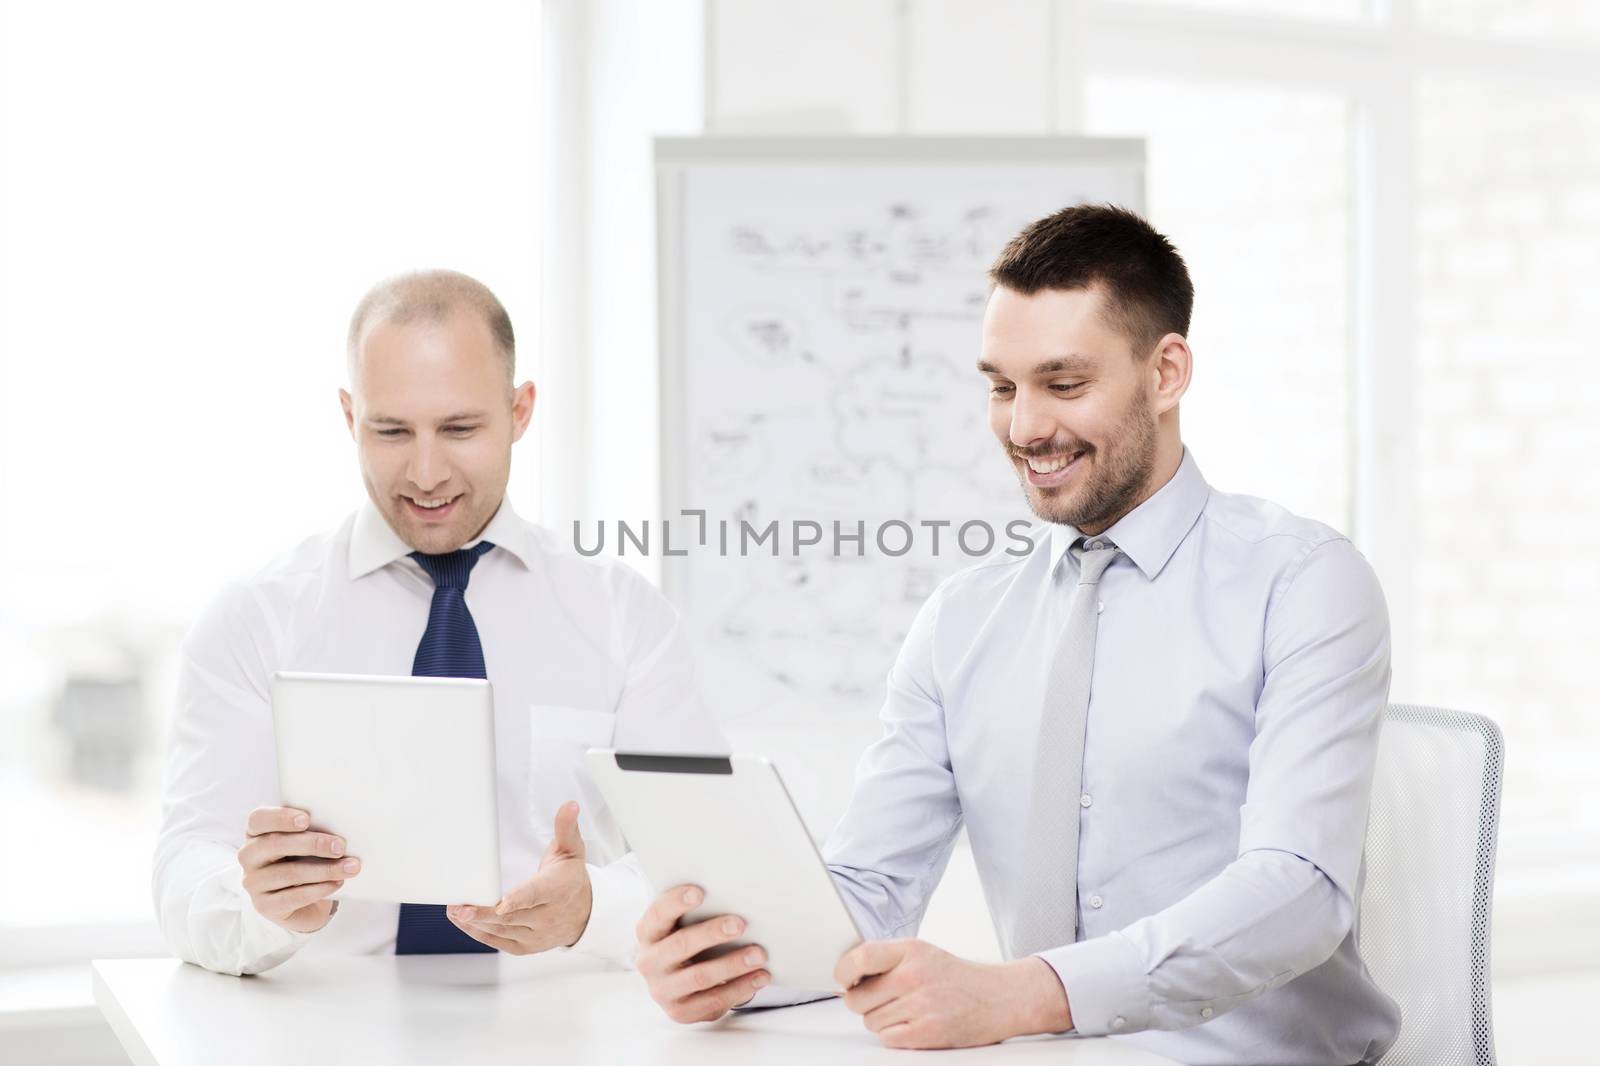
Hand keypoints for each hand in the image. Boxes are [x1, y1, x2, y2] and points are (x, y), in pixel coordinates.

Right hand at [238, 806, 358, 933]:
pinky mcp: (264, 906)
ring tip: (350, 867)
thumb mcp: (306, 842)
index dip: (280, 817)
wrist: (304, 903)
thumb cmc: (306, 861)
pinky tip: (336, 883)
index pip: (258, 819)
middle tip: (340, 846)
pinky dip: (319, 889)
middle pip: (275, 844)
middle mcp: (249, 856)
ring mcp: (253, 883)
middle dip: (312, 844)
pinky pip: (293, 897)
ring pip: (288, 873)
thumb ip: (312, 830)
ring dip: (324, 870)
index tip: (307, 819)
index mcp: (256, 833)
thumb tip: (341, 825)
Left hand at [446, 800, 593, 953]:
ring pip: (502, 930)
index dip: (518, 900)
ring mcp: (538, 935)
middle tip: (459, 906)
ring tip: (454, 910)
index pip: (536, 895)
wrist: (585, 913)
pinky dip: (479, 933)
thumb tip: (569, 805)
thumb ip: (566, 827)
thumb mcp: (572, 849)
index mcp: (558, 889)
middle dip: (483, 912)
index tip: (501, 903)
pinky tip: (464, 922)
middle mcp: (549, 916)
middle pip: (512, 916)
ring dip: (476, 922)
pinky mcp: (527, 947)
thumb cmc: (570, 877)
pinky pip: (500, 942)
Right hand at [635, 885, 770, 1022]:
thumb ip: (696, 913)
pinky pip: (713, 1001)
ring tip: (759, 954)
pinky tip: (760, 977)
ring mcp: (663, 990)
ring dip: (733, 964)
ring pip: (700, 976)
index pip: (658, 914)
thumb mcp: (681, 926)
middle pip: (680, 945)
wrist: (677, 982)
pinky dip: (740, 988)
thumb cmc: (686, 941)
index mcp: (648, 933)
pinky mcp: (680, 1011)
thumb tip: (736, 900)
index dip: (676, 902)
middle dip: (712, 933)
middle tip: (740, 924)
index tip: (700, 892)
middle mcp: (649, 962)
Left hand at [835, 939, 1070, 1048]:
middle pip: (857, 999)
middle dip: (864, 1003)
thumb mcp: (922, 953)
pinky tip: (914, 1024)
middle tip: (885, 1000)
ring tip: (907, 1011)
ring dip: (882, 1021)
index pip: (859, 958)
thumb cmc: (956, 976)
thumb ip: (886, 959)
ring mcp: (921, 1004)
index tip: (844, 980)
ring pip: (871, 1021)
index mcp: (910, 950)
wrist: (1000, 997)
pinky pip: (887, 1039)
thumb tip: (845, 976)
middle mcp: (913, 975)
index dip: (843, 973)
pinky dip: (896, 1036)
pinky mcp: (928, 1032)